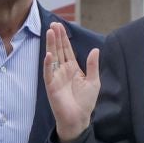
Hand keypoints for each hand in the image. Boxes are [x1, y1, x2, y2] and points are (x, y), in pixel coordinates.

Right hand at [43, 22, 101, 142]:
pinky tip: (49, 54)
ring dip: (51, 45)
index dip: (64, 38)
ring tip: (50, 32)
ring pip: (52, 58)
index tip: (60, 26)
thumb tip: (95, 49)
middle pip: (58, 50)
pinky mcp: (51, 86)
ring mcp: (56, 77)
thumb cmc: (85, 102)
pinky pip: (48, 73)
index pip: (67, 50)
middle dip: (56, 37)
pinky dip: (48, 64)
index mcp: (73, 68)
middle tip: (54, 24)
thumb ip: (93, 65)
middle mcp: (63, 70)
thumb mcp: (93, 81)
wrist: (78, 118)